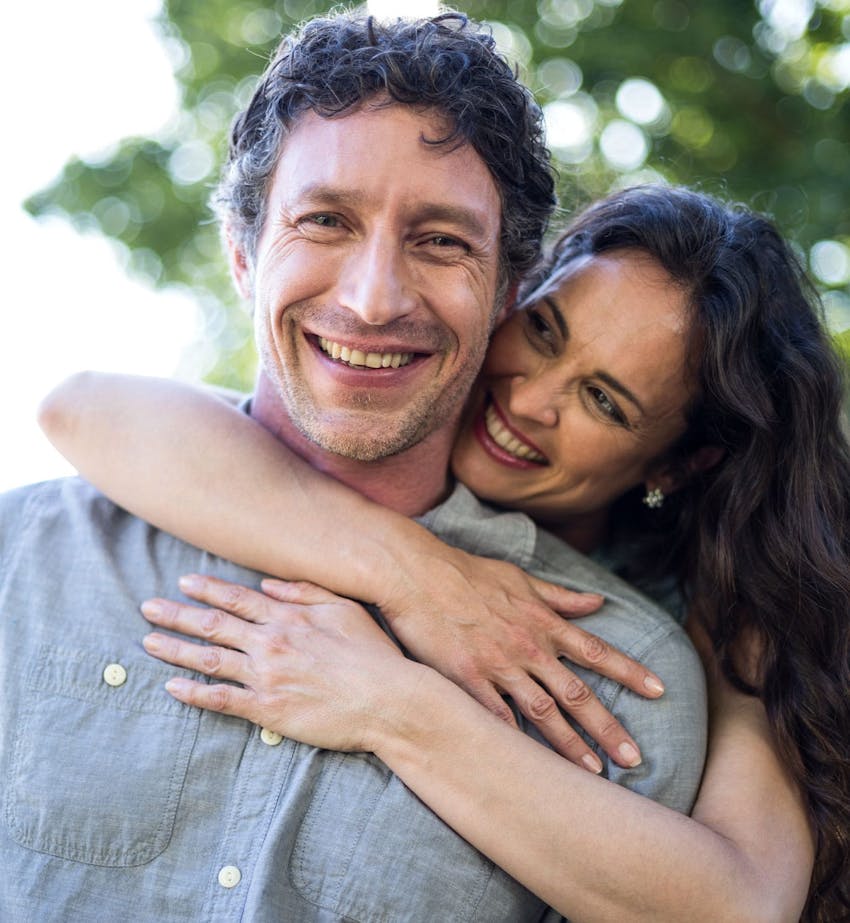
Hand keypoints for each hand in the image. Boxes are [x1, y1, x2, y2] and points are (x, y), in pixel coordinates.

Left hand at [140, 574, 416, 751]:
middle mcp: (270, 642)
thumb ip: (306, 592)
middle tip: (148, 608)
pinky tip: (173, 688)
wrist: (387, 699)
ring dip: (176, 650)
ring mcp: (266, 676)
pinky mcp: (268, 709)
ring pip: (210, 659)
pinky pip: (221, 700)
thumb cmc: (373, 653)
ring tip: (149, 643)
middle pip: (213, 625)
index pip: (238, 599)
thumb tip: (269, 585)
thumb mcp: (345, 608)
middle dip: (177, 615)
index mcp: (288, 617)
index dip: (208, 589)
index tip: (184, 582)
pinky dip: (194, 693)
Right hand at [381, 545, 664, 771]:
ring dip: (570, 745)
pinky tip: (529, 765)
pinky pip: (496, 716)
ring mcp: (498, 665)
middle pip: (577, 693)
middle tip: (635, 758)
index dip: (630, 671)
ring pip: (542, 712)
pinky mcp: (467, 679)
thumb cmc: (467, 572)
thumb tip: (597, 602)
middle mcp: (528, 647)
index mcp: (542, 622)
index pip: (596, 651)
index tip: (660, 691)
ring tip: (594, 773)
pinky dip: (515, 740)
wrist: (417, 573)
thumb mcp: (520, 578)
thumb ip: (559, 596)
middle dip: (608, 727)